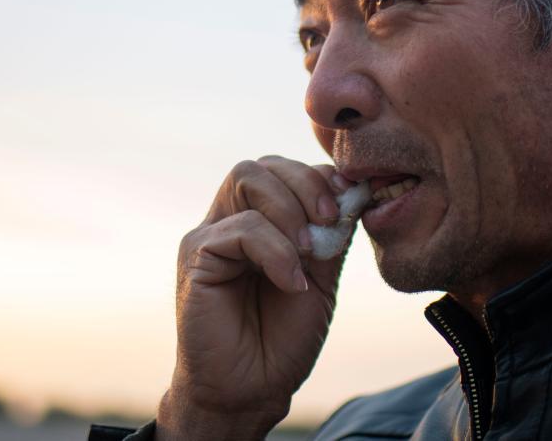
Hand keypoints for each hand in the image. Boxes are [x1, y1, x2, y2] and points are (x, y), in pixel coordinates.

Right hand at [156, 156, 348, 439]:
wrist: (253, 387)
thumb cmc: (283, 336)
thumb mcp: (321, 277)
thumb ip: (331, 234)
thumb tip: (354, 190)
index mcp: (260, 221)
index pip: (286, 170)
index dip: (320, 176)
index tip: (351, 199)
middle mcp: (230, 219)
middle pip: (264, 165)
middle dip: (306, 183)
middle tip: (330, 219)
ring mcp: (211, 235)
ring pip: (248, 177)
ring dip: (290, 210)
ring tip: (309, 252)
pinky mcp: (197, 256)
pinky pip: (240, 227)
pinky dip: (276, 250)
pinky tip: (291, 282)